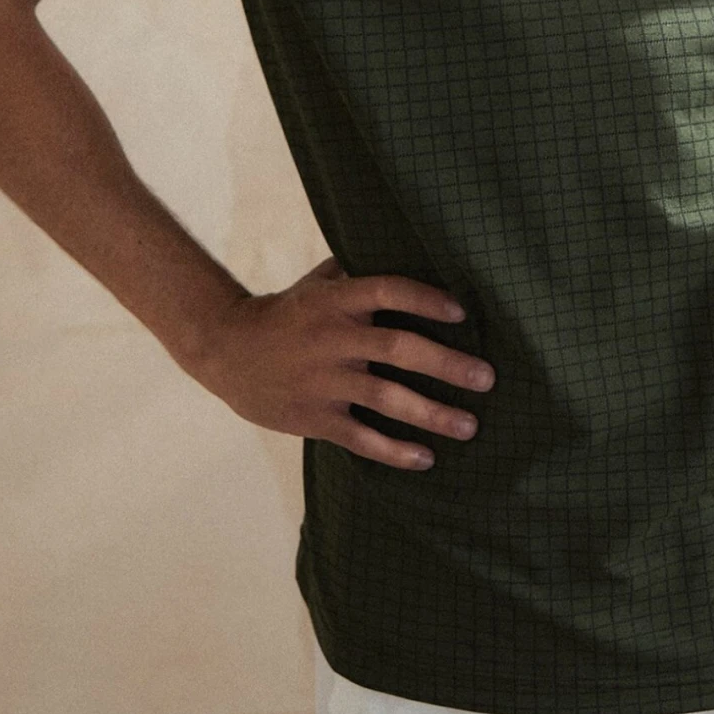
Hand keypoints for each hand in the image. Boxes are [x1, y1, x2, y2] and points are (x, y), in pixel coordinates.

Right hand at [188, 255, 492, 470]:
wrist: (226, 350)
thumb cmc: (287, 313)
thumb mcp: (317, 285)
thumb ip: (358, 274)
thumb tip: (412, 255)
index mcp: (335, 300)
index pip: (386, 291)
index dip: (425, 299)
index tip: (462, 313)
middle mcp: (332, 339)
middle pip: (398, 349)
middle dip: (447, 365)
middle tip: (487, 379)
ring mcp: (323, 381)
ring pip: (385, 398)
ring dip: (432, 414)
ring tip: (470, 427)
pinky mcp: (314, 417)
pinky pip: (360, 437)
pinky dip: (393, 451)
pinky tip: (425, 458)